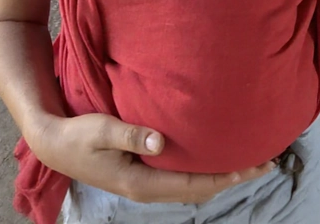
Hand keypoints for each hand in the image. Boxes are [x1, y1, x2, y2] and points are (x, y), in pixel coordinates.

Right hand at [32, 112, 274, 203]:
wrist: (54, 145)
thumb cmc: (78, 135)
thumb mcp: (102, 130)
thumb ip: (132, 134)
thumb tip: (161, 141)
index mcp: (141, 183)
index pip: (193, 184)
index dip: (225, 176)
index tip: (253, 166)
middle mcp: (148, 189)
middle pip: (199, 189)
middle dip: (233, 178)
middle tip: (265, 163)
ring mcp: (145, 185)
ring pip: (191, 186)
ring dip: (220, 176)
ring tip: (246, 163)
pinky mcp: (141, 175)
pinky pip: (181, 179)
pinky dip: (202, 172)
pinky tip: (211, 159)